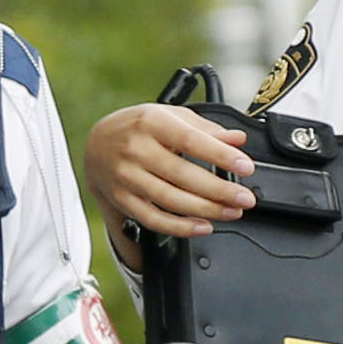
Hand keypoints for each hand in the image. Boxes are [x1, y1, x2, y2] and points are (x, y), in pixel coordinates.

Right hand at [86, 103, 253, 239]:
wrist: (97, 144)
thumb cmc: (138, 128)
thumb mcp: (170, 116)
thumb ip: (205, 129)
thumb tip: (237, 140)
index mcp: (151, 122)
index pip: (191, 140)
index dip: (221, 156)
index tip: (245, 166)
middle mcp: (136, 149)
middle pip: (183, 175)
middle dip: (219, 190)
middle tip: (245, 198)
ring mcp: (127, 177)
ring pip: (170, 200)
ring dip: (206, 210)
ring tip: (231, 212)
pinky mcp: (123, 199)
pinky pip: (153, 219)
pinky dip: (180, 227)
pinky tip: (203, 226)